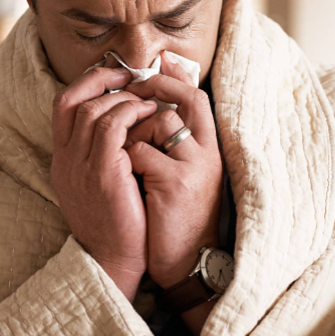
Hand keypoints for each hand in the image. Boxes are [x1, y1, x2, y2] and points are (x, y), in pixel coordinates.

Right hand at [51, 66, 159, 299]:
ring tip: (147, 98)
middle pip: (73, 100)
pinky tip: (151, 114)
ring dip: (123, 97)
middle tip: (132, 77)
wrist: (114, 261)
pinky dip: (132, 112)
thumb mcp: (100, 184)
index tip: (114, 77)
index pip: (62, 105)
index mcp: (62, 160)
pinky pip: (112, 125)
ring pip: (93, 109)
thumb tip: (124, 122)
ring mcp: (80, 165)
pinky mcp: (102, 172)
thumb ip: (103, 154)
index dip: (86, 83)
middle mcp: (64, 159)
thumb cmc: (117, 224)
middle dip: (104, 80)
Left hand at [124, 57, 224, 292]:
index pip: (196, 97)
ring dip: (133, 135)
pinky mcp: (175, 182)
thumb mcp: (182, 175)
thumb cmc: (175, 217)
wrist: (184, 262)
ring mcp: (193, 166)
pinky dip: (125, 160)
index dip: (173, 80)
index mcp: (210, 149)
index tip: (150, 74)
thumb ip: (172, 143)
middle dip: (150, 99)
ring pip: (158, 122)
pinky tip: (125, 178)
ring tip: (124, 156)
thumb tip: (149, 107)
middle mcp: (207, 152)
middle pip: (182, 102)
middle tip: (126, 105)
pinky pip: (139, 151)